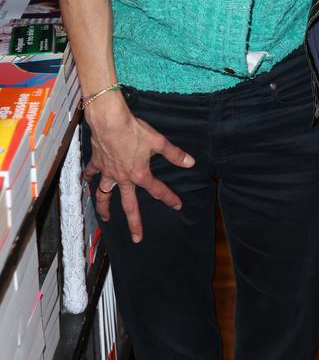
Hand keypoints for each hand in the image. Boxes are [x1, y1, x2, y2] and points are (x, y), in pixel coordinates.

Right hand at [83, 92, 194, 242]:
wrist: (110, 121)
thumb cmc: (134, 130)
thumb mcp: (158, 142)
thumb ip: (174, 154)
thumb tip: (190, 162)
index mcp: (140, 174)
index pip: (158, 190)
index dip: (169, 198)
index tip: (177, 206)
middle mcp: (123, 178)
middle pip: (129, 205)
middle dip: (134, 223)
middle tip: (136, 238)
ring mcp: (108, 172)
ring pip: (104, 195)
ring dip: (105, 208)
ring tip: (106, 217)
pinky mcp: (97, 162)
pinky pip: (91, 173)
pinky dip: (88, 177)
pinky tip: (87, 181)